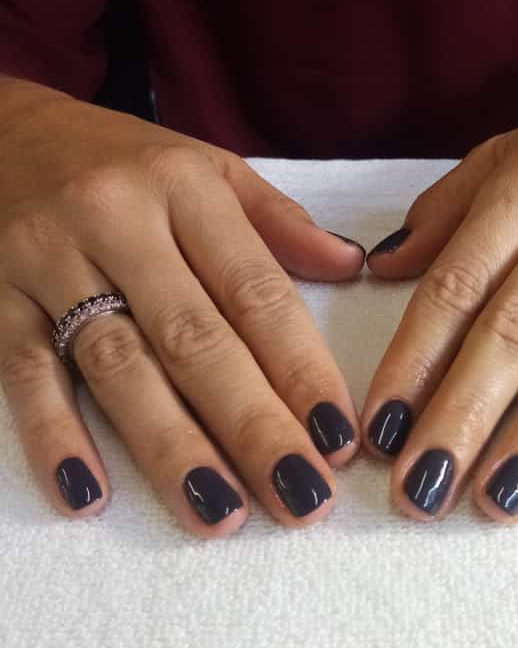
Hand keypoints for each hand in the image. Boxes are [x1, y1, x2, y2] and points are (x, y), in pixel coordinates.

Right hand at [0, 77, 363, 534]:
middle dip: (252, 426)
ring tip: (221, 514)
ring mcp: (48, 261)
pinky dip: (55, 436)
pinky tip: (90, 496)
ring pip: (117, 365)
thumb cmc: (121, 161)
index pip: (255, 290)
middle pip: (194, 338)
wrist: (1, 133)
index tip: (339, 436)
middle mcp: (117, 220)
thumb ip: (278, 222)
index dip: (300, 367)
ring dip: (171, 447)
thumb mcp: (206, 167)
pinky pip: (25, 374)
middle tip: (300, 498)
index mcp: (185, 188)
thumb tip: (352, 267)